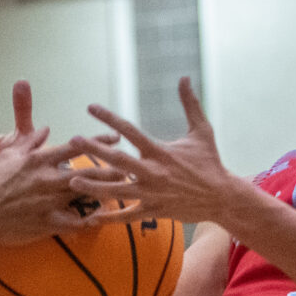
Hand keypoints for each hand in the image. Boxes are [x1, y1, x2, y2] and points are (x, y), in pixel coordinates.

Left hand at [67, 77, 235, 225]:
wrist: (222, 198)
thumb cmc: (210, 163)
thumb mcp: (202, 131)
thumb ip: (190, 104)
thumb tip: (183, 77)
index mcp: (160, 151)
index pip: (130, 131)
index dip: (109, 118)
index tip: (90, 107)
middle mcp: (153, 171)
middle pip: (118, 160)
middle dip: (95, 150)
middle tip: (74, 140)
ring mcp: (152, 193)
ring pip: (117, 190)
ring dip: (94, 186)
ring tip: (73, 180)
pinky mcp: (154, 211)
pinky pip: (128, 215)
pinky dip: (109, 218)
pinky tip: (90, 219)